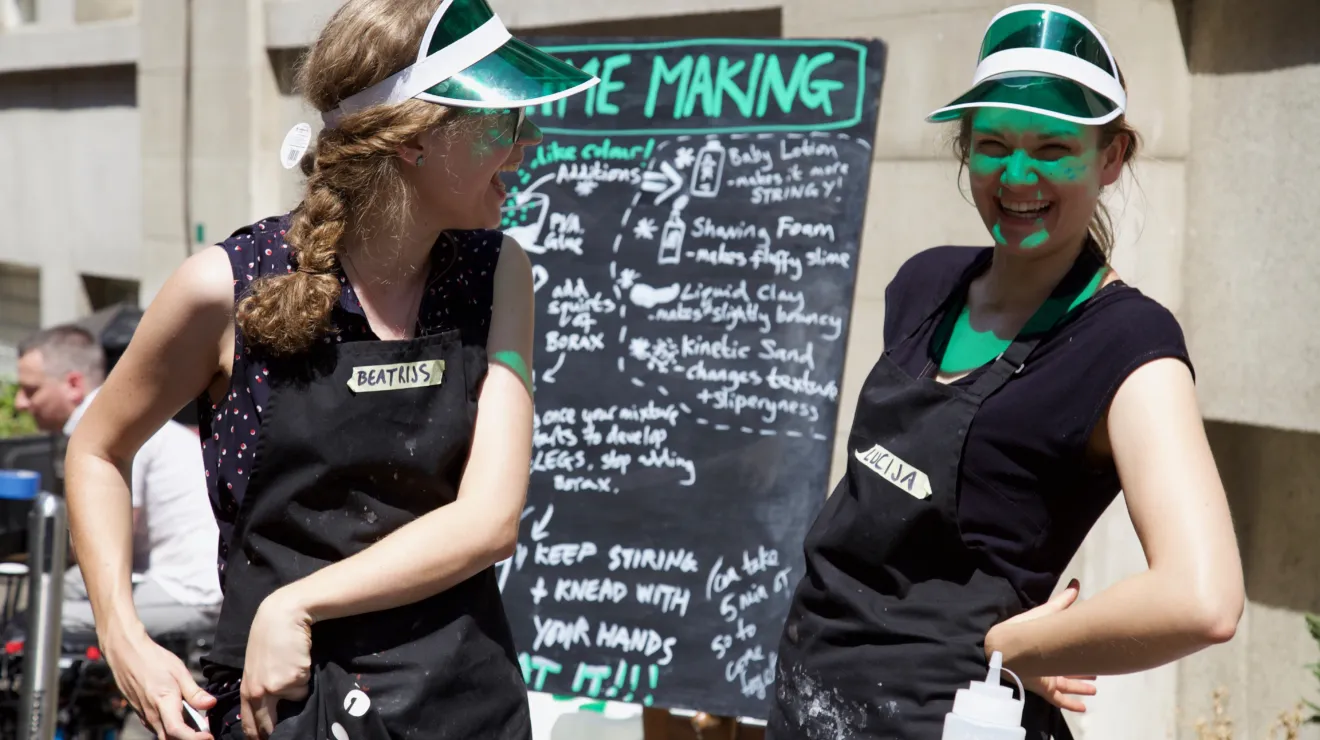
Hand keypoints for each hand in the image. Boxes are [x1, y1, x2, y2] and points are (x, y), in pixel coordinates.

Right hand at [101, 623, 214, 739]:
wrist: (126, 655)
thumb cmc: (153, 660)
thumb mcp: (179, 672)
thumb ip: (194, 692)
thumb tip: (211, 703)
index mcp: (163, 702)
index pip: (177, 730)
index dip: (194, 738)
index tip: (209, 736)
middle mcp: (152, 715)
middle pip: (171, 738)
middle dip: (190, 738)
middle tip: (207, 729)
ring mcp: (145, 717)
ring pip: (165, 735)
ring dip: (181, 734)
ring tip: (198, 722)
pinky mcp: (143, 715)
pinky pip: (159, 728)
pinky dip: (173, 728)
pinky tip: (183, 716)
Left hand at [240, 589, 312, 738]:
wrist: (283, 616)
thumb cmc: (272, 639)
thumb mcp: (260, 668)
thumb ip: (264, 689)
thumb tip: (277, 711)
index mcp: (247, 690)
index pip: (250, 725)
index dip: (258, 737)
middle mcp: (257, 693)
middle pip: (268, 726)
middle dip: (279, 731)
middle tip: (287, 731)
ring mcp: (274, 688)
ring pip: (294, 704)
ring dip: (297, 693)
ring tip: (292, 668)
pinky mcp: (292, 681)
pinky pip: (304, 689)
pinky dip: (305, 679)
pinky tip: (299, 661)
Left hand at [986, 579, 1097, 712]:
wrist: (1005, 646)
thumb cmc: (1025, 630)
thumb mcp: (1048, 614)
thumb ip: (1061, 602)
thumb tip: (1075, 584)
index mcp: (1049, 646)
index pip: (1067, 651)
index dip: (1079, 652)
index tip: (1095, 652)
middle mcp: (1049, 662)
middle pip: (1069, 669)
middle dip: (1082, 672)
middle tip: (1097, 673)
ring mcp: (1047, 677)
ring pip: (1067, 685)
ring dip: (1080, 687)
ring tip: (1093, 689)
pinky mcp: (1043, 689)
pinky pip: (1059, 700)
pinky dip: (1071, 705)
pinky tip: (1082, 707)